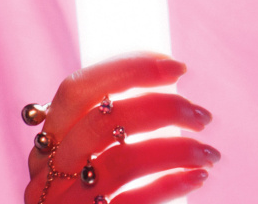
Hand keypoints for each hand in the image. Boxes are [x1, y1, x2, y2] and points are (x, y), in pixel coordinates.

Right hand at [23, 53, 218, 203]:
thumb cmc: (98, 193)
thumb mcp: (88, 158)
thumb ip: (112, 126)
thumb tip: (170, 78)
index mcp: (49, 143)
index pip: (78, 89)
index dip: (129, 69)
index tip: (177, 67)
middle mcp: (48, 171)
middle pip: (104, 122)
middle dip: (163, 108)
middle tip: (203, 117)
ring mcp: (64, 202)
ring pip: (123, 162)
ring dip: (177, 150)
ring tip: (209, 153)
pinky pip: (133, 201)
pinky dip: (171, 184)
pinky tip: (198, 175)